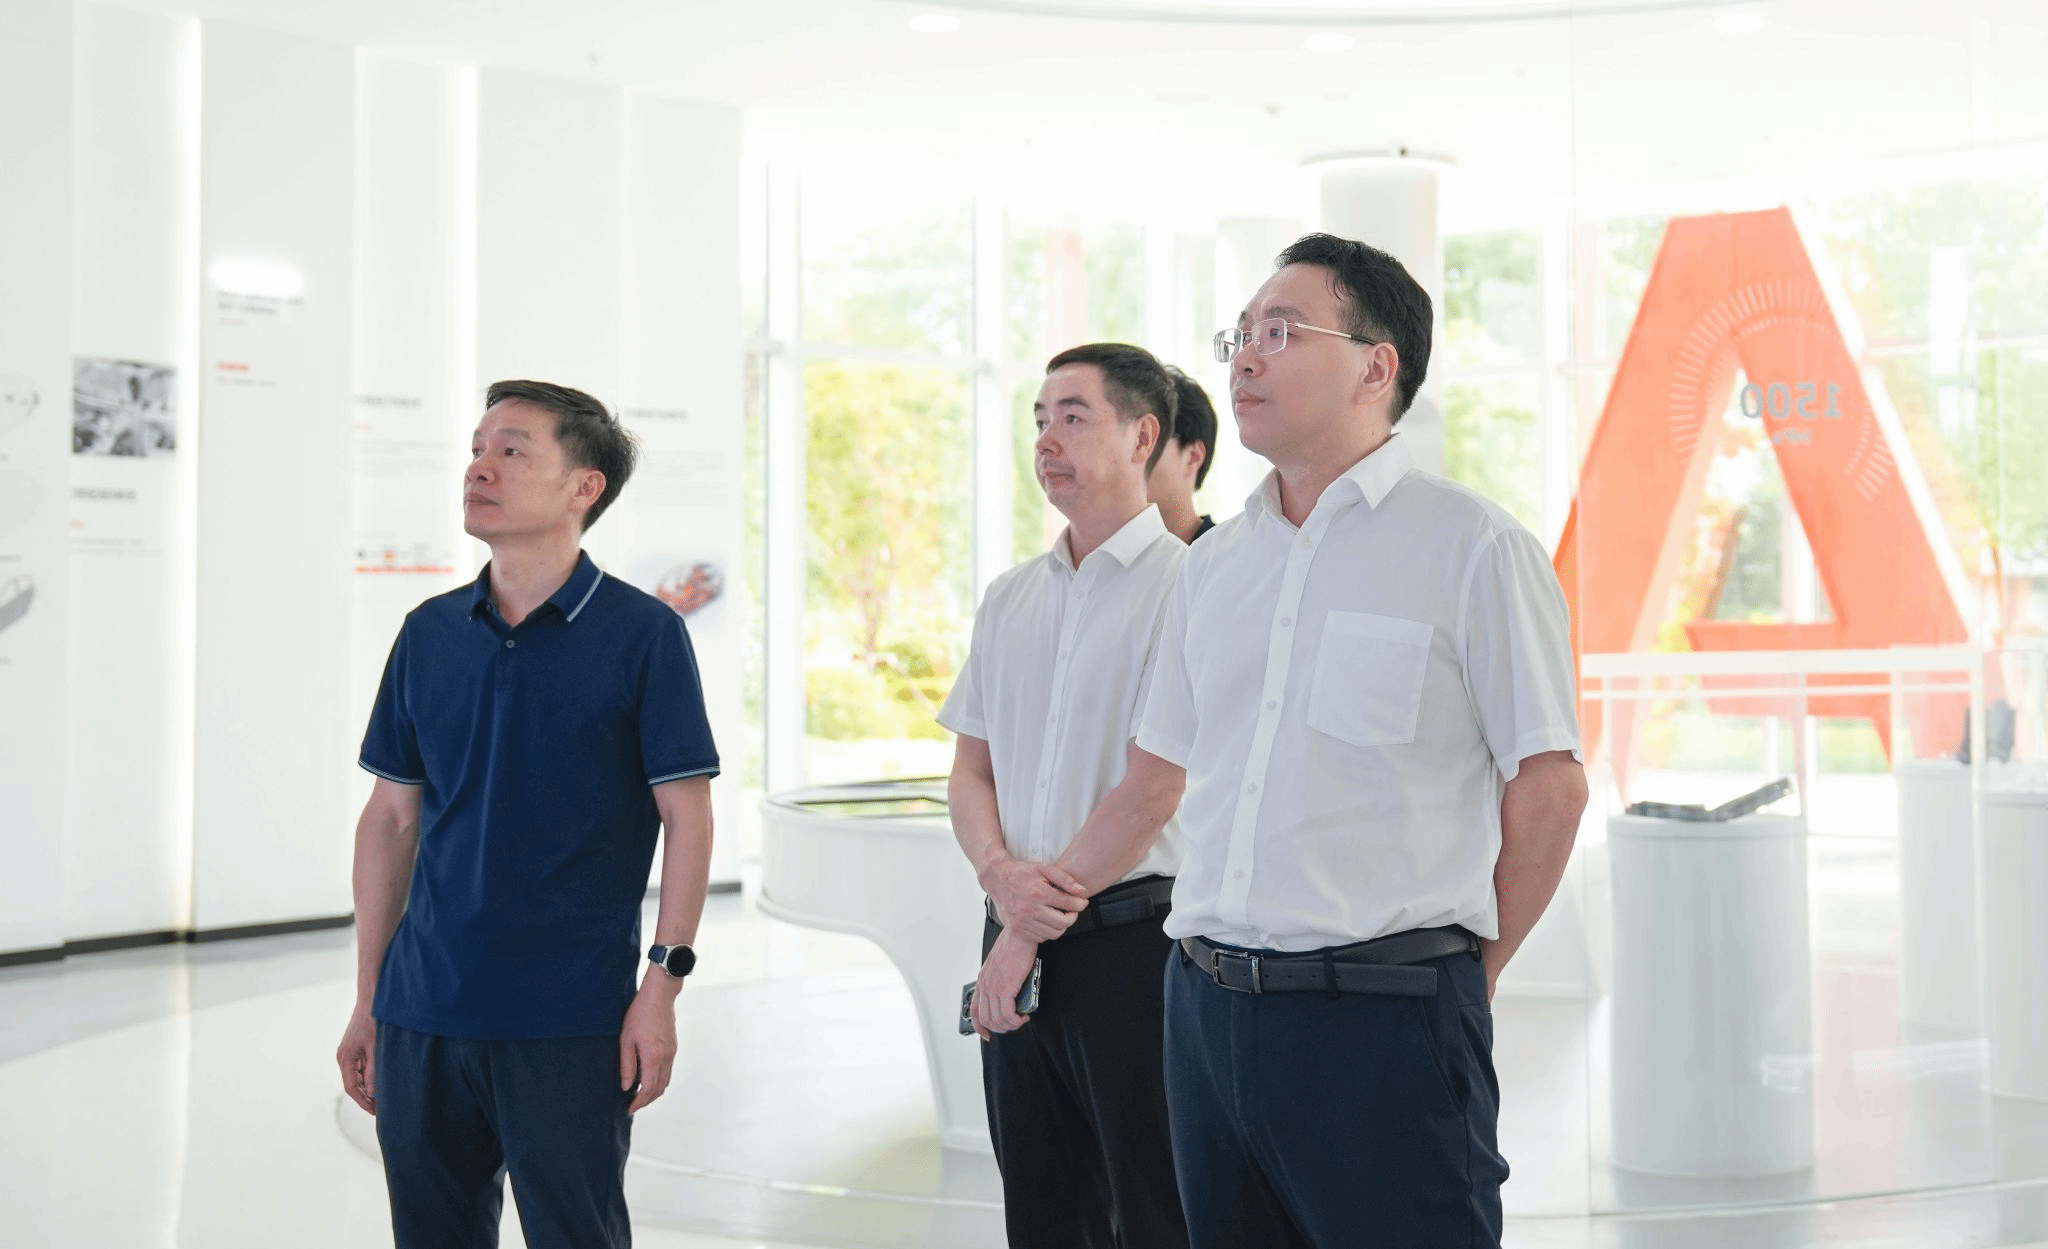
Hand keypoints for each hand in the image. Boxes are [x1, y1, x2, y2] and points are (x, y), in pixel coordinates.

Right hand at [336, 1004, 377, 1115]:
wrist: (372, 998)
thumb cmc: (373, 1020)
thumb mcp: (376, 1048)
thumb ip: (373, 1071)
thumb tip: (371, 1093)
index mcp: (345, 1059)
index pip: (351, 1087)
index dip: (362, 1101)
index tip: (374, 1112)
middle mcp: (344, 1057)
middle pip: (353, 1084)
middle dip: (366, 1097)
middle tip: (380, 1110)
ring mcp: (350, 1053)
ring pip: (357, 1077)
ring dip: (368, 1088)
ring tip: (382, 1100)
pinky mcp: (356, 1048)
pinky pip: (361, 1067)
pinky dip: (369, 1077)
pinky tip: (380, 1083)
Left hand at [619, 978, 679, 1113]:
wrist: (660, 996)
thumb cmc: (640, 1014)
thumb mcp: (626, 1040)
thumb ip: (627, 1065)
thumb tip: (626, 1086)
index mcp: (653, 1057)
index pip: (648, 1089)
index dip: (639, 1102)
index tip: (629, 1109)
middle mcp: (666, 1058)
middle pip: (659, 1089)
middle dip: (646, 1101)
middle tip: (633, 1105)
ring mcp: (672, 1053)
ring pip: (666, 1081)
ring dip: (654, 1092)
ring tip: (639, 1094)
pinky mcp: (673, 1048)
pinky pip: (668, 1071)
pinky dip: (659, 1080)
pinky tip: (647, 1078)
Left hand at [971, 928, 1040, 1039]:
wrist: (1019, 933)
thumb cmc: (1014, 945)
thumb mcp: (1001, 965)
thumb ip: (1000, 981)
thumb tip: (1010, 997)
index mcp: (983, 980)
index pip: (974, 1010)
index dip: (980, 1026)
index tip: (987, 1034)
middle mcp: (985, 985)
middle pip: (986, 1019)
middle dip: (1000, 1028)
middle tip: (1013, 1025)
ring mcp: (993, 988)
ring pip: (997, 1020)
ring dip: (1010, 1026)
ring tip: (1021, 1020)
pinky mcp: (1005, 988)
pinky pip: (1007, 1014)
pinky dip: (1016, 1020)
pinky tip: (1024, 1016)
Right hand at [978, 854, 1087, 942]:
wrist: (997, 879)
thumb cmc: (1021, 873)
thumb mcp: (1044, 869)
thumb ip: (1065, 879)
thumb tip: (1081, 891)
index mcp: (1038, 893)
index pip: (1068, 904)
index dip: (1080, 904)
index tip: (1083, 902)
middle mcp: (1029, 909)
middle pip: (1063, 922)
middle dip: (1073, 916)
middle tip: (1073, 910)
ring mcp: (1022, 922)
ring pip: (1054, 933)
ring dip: (1062, 926)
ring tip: (1060, 915)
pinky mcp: (1017, 930)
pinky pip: (1042, 938)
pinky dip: (1049, 931)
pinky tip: (1048, 920)